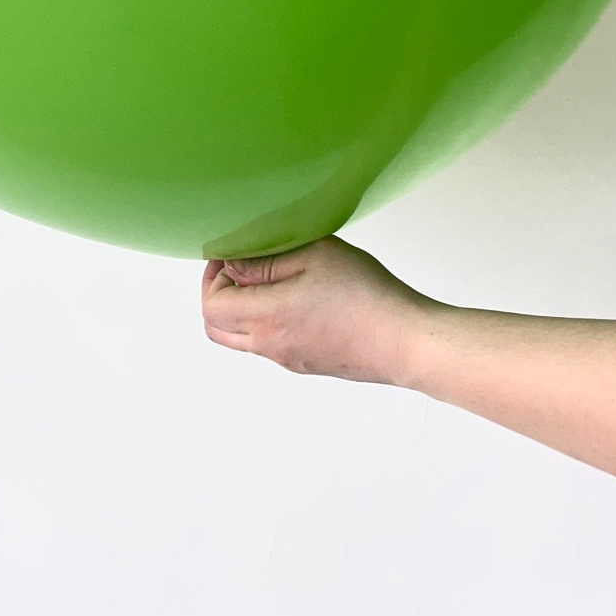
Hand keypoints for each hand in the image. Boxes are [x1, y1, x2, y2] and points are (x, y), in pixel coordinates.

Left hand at [201, 236, 432, 385]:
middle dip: (219, 293)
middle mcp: (270, 345)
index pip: (211, 305)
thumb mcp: (313, 255)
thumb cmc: (364, 295)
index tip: (233, 252)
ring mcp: (288, 359)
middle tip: (240, 266)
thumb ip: (266, 259)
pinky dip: (265, 321)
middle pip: (217, 327)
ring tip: (271, 278)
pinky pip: (269, 344)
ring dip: (241, 309)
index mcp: (266, 317)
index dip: (213, 275)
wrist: (404, 341)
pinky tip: (297, 297)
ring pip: (242, 338)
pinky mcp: (307, 363)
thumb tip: (232, 265)